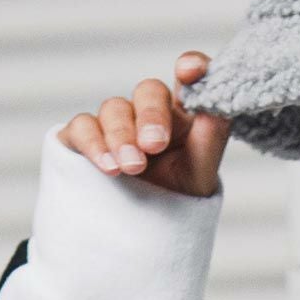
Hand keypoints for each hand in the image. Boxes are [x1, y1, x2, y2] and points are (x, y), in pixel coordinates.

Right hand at [57, 53, 231, 197]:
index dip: (192, 66)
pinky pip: (83, 126)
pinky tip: (107, 167)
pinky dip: (94, 143)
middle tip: (155, 144)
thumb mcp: (201, 174)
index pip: (190, 78)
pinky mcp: (84, 136)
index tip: (190, 71)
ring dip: (122, 137)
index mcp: (183, 115)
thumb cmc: (177, 198)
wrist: (144, 233)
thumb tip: (216, 107)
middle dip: (151, 115)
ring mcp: (116, 122)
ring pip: (114, 108)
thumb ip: (211, 139)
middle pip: (148, 91)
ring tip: (132, 168)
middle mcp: (149, 112)